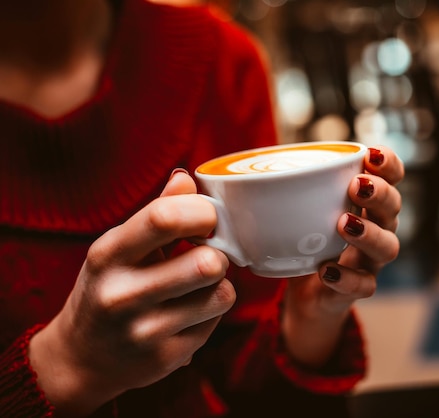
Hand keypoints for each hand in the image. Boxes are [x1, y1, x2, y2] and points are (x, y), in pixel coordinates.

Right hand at [28, 170, 234, 415]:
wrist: (82, 358)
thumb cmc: (108, 287)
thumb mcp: (119, 247)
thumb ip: (156, 212)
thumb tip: (186, 179)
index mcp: (108, 255)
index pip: (164, 218)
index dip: (202, 211)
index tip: (209, 215)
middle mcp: (122, 294)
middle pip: (206, 262)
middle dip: (219, 252)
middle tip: (210, 251)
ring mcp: (144, 331)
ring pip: (221, 293)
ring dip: (220, 283)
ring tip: (200, 282)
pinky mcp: (167, 358)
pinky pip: (218, 319)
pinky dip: (213, 309)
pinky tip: (191, 309)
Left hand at [282, 145, 403, 366]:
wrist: (307, 293)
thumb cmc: (304, 241)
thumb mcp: (292, 210)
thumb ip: (275, 189)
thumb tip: (220, 175)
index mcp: (365, 200)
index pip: (391, 176)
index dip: (389, 163)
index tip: (372, 154)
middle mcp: (377, 227)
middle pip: (394, 207)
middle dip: (380, 193)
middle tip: (356, 186)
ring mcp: (370, 260)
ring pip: (388, 247)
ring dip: (369, 233)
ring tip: (343, 223)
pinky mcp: (359, 288)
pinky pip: (365, 285)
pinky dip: (347, 278)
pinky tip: (327, 270)